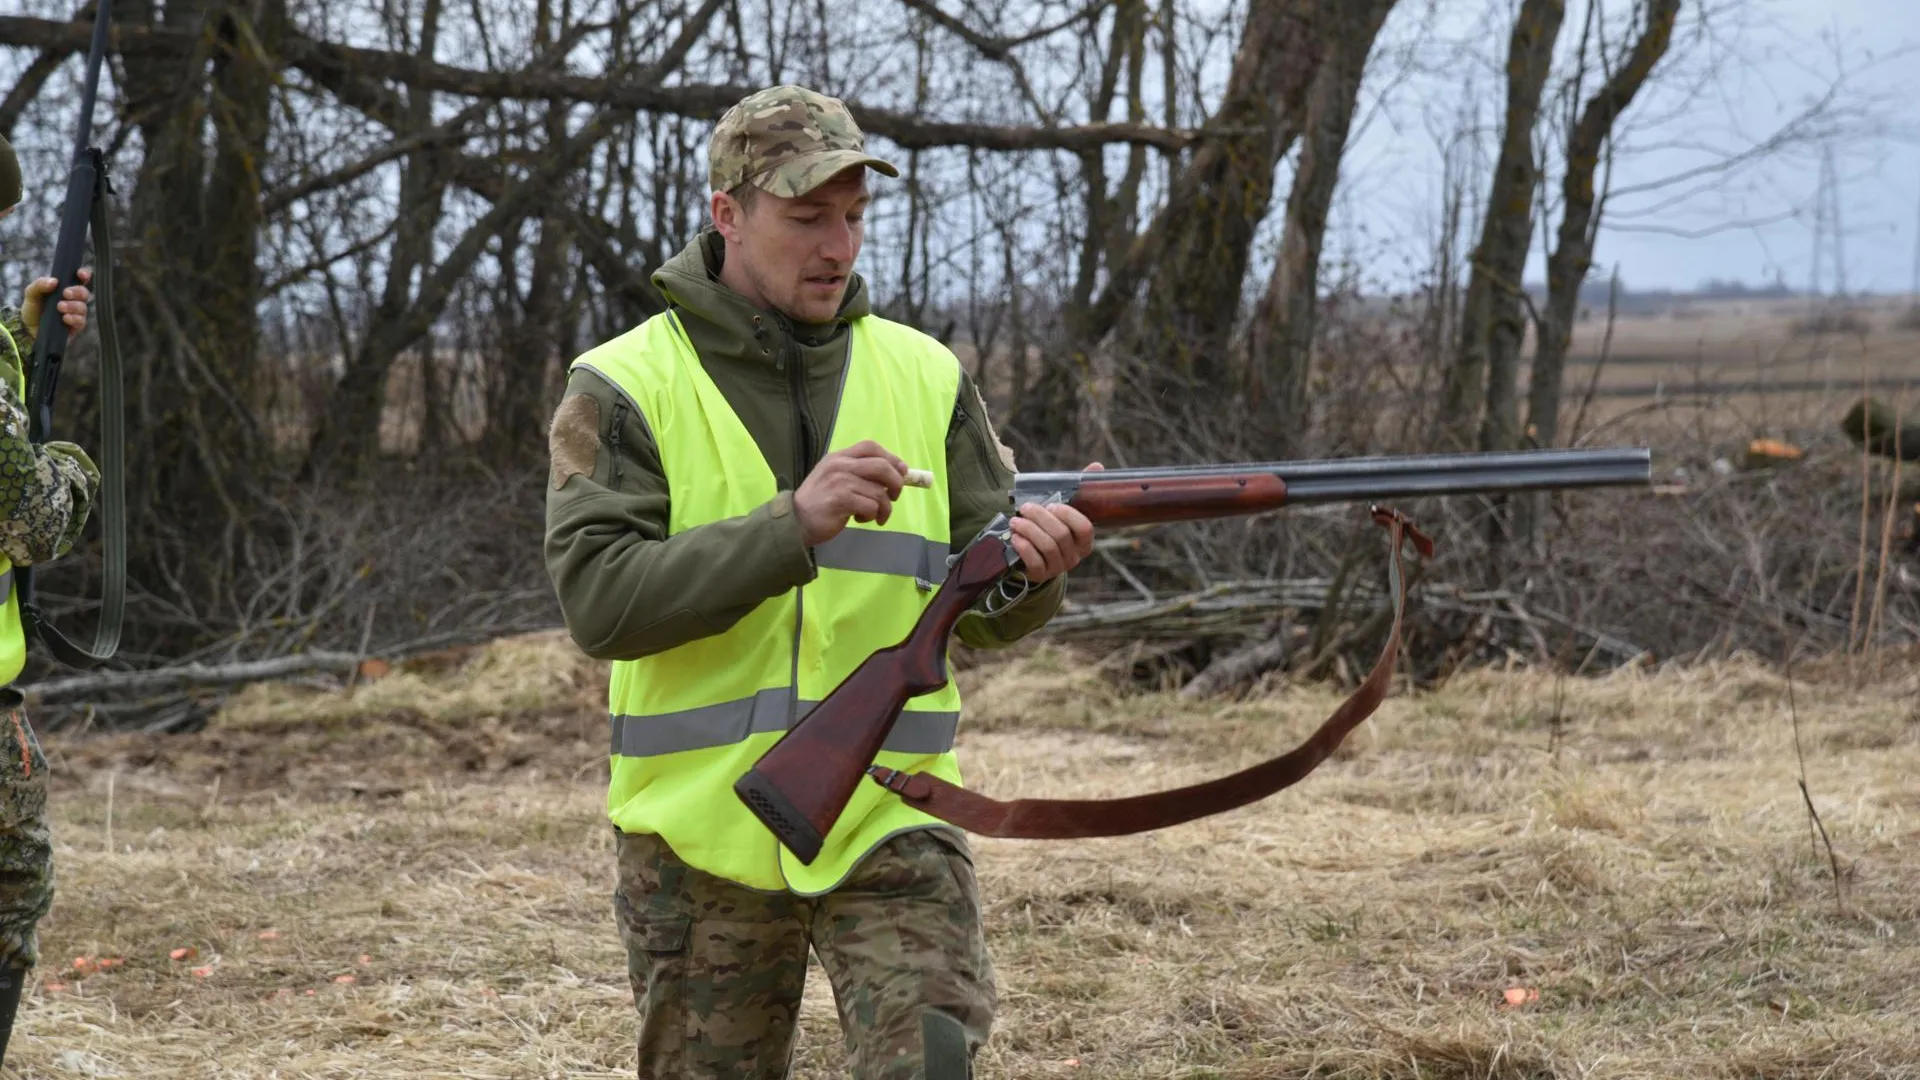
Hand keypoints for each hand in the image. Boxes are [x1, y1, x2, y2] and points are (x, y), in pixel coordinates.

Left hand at [21, 270, 91, 338]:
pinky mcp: (76, 327)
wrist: (28, 328)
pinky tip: (65, 318)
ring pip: (83, 307)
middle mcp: (74, 300)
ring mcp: (76, 313)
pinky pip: (81, 321)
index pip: (80, 279)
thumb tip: (55, 281)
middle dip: (77, 292)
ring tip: (60, 307)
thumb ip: (40, 284)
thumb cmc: (33, 308)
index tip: (80, 274)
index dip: (84, 274)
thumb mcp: (31, 293)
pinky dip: (74, 318)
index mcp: (65, 288)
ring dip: (73, 306)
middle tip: (65, 293)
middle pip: (84, 293)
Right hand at [794, 439, 908, 545]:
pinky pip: (871, 506)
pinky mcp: (841, 500)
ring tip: (875, 516)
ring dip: (884, 507)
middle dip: (896, 482)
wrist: (796, 521)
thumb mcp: (836, 479)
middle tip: (894, 496)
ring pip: (879, 491)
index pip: (871, 447)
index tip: (902, 472)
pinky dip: (873, 516)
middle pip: (881, 466)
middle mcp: (839, 465)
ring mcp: (840, 481)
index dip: (891, 458)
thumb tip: (896, 475)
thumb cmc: (821, 502)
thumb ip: (860, 474)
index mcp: (839, 457)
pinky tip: (861, 519)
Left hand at [1007, 462, 1100, 582]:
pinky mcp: (1041, 575)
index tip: (1052, 504)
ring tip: (1015, 520)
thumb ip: (1080, 491)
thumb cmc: (1052, 529)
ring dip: (1029, 530)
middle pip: (1061, 535)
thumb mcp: (1065, 512)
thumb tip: (1097, 466)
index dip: (1068, 515)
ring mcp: (1058, 567)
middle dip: (1041, 517)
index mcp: (1084, 541)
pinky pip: (1035, 562)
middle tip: (1026, 507)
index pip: (1085, 528)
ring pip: (1047, 547)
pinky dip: (1024, 547)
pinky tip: (1015, 537)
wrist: (1036, 558)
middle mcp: (1075, 556)